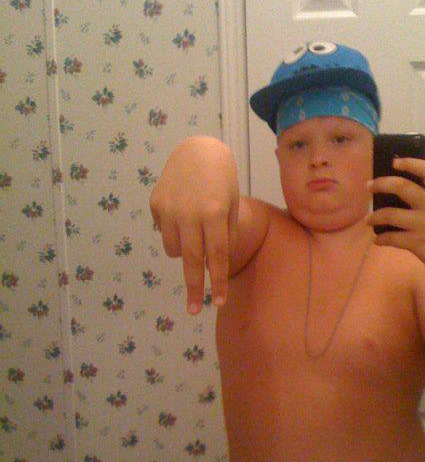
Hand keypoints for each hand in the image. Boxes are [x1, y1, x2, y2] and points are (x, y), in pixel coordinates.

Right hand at [149, 137, 238, 313]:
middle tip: (194, 311)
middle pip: (191, 260)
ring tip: (194, 230)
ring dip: (185, 251)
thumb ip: (225, 236)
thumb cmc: (223, 182)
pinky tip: (182, 211)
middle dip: (194, 288)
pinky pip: (164, 232)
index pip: (216, 256)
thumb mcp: (232, 206)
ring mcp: (169, 209)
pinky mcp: (155, 204)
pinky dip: (174, 231)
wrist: (198, 150)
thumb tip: (213, 268)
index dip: (217, 282)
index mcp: (214, 213)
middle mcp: (189, 213)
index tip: (218, 303)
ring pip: (174, 249)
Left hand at [364, 157, 424, 287]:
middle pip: (403, 187)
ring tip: (368, 220)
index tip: (394, 161)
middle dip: (381, 184)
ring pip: (391, 214)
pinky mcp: (418, 244)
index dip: (411, 163)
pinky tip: (378, 240)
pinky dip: (380, 239)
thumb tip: (397, 196)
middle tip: (369, 186)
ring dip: (375, 216)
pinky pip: (391, 238)